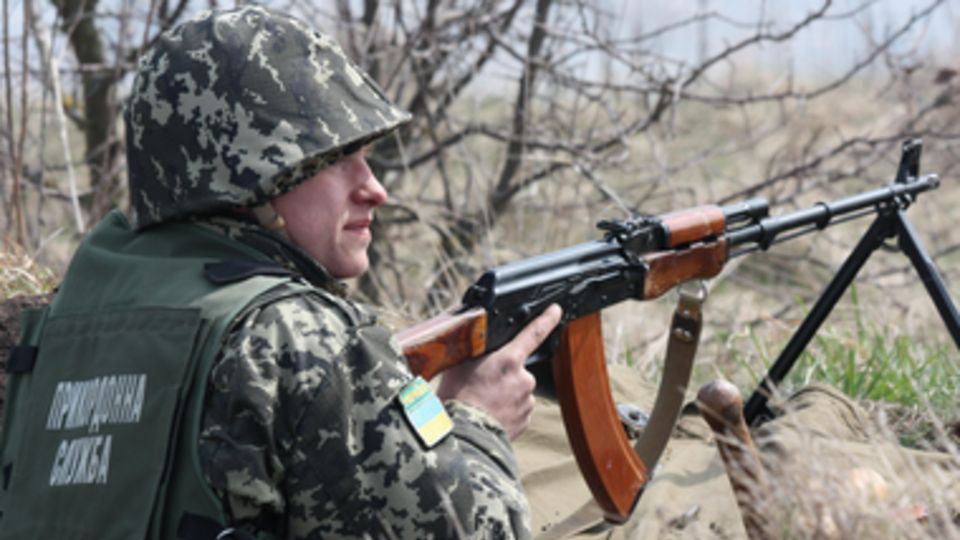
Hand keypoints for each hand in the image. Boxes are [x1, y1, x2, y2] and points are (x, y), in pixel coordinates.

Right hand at [437, 304, 561, 439]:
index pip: (534, 333)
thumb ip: (472, 350)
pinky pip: (516, 410)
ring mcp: (526, 401)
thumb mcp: (458, 364)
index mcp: (509, 360)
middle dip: (502, 375)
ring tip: (481, 402)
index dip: (547, 319)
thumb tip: (470, 339)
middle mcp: (524, 379)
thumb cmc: (457, 399)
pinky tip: (489, 414)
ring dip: (503, 394)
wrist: (463, 436)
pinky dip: (505, 411)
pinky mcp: (525, 421)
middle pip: (516, 369)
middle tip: (480, 385)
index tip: (556, 310)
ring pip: (517, 391)